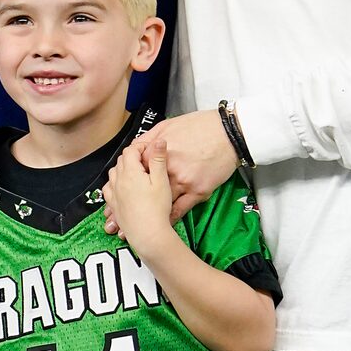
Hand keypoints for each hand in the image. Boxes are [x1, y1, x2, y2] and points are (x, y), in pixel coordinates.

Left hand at [103, 142, 174, 254]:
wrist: (148, 234)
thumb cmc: (157, 208)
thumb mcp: (162, 181)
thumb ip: (158, 159)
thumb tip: (159, 141)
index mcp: (130, 172)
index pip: (131, 150)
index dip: (141, 146)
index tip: (151, 149)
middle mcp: (118, 181)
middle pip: (121, 160)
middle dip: (132, 157)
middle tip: (146, 160)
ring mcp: (114, 193)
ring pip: (113, 173)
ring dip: (123, 169)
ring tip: (136, 173)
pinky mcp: (113, 205)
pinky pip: (109, 189)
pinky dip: (115, 184)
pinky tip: (122, 188)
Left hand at [104, 110, 236, 233]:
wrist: (230, 133)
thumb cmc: (202, 126)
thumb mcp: (169, 125)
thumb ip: (150, 137)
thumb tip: (138, 145)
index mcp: (157, 154)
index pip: (134, 168)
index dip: (128, 178)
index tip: (125, 185)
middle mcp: (168, 171)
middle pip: (144, 190)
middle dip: (131, 202)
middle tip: (120, 214)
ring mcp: (183, 183)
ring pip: (160, 203)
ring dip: (147, 214)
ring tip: (137, 224)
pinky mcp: (198, 192)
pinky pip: (180, 209)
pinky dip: (170, 217)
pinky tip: (163, 223)